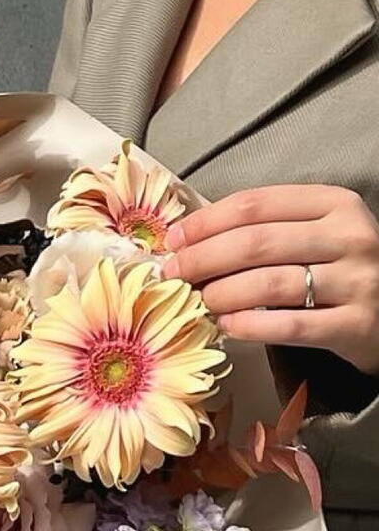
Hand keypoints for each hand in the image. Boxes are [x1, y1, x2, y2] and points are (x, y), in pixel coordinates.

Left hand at [163, 185, 378, 374]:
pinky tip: (226, 325)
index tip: (173, 240)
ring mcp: (357, 281)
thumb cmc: (337, 268)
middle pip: (256, 243)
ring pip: (268, 284)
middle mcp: (350, 236)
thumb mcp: (311, 234)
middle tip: (174, 274)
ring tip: (200, 301)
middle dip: (202, 259)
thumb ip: (261, 229)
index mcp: (334, 203)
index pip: (254, 204)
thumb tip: (187, 239)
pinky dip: (248, 326)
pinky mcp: (356, 324)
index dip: (205, 223)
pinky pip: (289, 326)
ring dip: (221, 294)